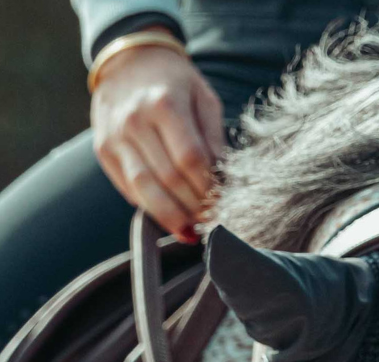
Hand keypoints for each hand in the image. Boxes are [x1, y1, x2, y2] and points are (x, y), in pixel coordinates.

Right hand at [91, 27, 224, 241]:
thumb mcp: (204, 99)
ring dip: (171, 217)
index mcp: (164, 104)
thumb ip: (213, 139)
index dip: (207, 188)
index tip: (221, 203)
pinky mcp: (104, 151)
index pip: (190, 159)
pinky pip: (129, 189)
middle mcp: (134, 120)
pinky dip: (151, 208)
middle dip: (193, 207)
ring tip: (191, 230)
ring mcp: (114, 137)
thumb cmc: (175, 82)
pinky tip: (170, 218)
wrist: (128, 61)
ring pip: (145, 190)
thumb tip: (222, 182)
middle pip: (168, 179)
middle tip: (210, 220)